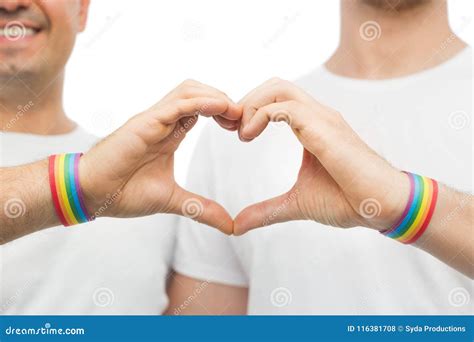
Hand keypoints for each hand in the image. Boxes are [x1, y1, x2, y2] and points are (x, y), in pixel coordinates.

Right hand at [80, 79, 241, 233]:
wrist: (91, 194)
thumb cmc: (124, 192)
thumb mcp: (174, 201)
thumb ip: (202, 209)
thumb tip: (231, 227)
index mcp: (171, 133)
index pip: (202, 109)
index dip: (225, 112)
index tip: (242, 128)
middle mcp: (164, 121)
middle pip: (199, 92)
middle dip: (225, 100)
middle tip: (243, 119)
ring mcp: (154, 119)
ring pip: (189, 90)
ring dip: (216, 97)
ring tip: (235, 113)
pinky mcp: (145, 122)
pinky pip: (178, 103)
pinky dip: (202, 102)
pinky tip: (222, 108)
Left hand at [233, 78, 408, 234]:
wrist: (382, 207)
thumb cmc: (347, 201)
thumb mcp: (295, 204)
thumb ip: (266, 211)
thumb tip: (237, 225)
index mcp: (312, 126)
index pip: (276, 99)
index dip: (250, 109)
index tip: (234, 132)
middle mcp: (317, 116)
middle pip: (275, 85)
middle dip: (247, 100)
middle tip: (231, 127)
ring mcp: (323, 119)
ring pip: (279, 88)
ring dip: (251, 105)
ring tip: (241, 134)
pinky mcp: (325, 129)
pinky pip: (285, 108)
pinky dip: (261, 116)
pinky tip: (249, 136)